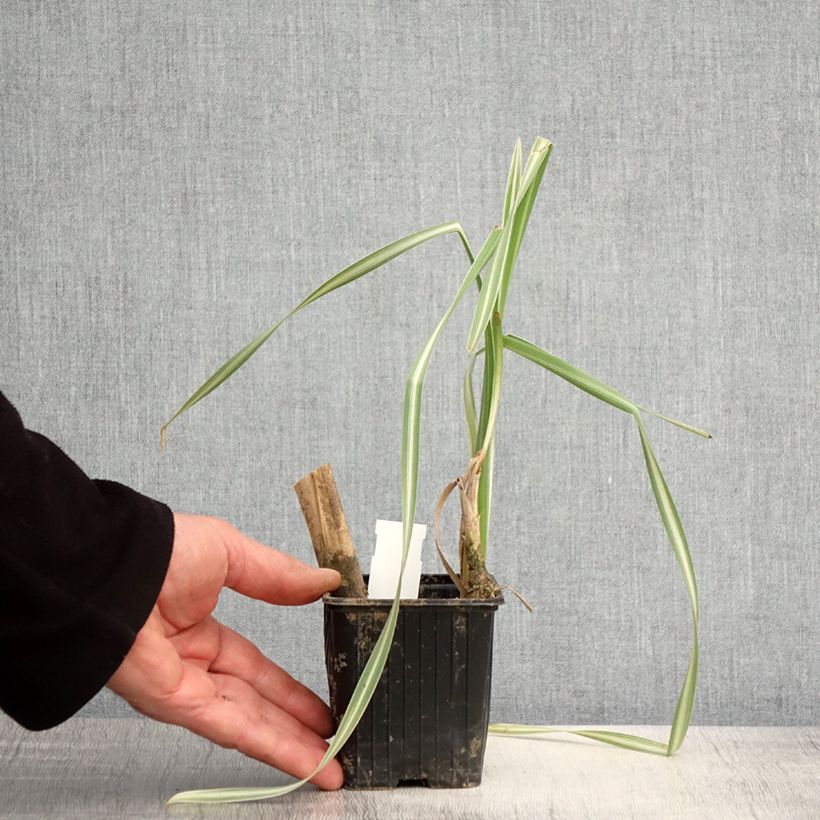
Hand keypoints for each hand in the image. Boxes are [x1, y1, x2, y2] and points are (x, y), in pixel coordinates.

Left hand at [108, 512, 342, 788]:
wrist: (113, 568)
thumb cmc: (159, 552)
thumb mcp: (232, 554)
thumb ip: (279, 576)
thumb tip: (326, 580)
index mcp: (201, 631)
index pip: (255, 670)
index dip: (290, 690)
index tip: (322, 703)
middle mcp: (193, 667)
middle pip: (256, 705)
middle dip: (297, 727)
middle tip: (336, 742)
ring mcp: (185, 689)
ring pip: (249, 724)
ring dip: (292, 746)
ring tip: (331, 765)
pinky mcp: (177, 705)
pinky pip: (232, 727)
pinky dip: (271, 745)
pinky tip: (303, 757)